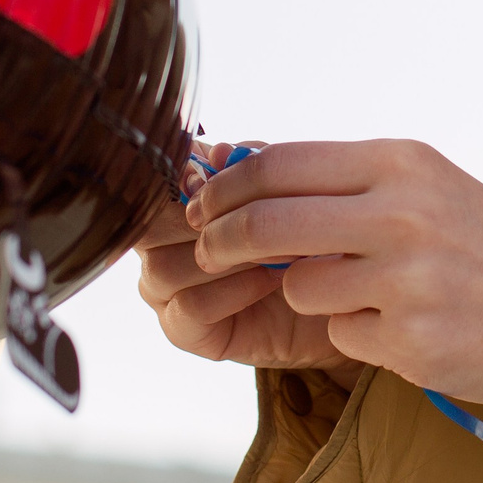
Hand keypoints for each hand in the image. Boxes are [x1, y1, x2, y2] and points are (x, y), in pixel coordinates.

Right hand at [136, 178, 362, 385]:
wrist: (334, 300)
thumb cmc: (304, 239)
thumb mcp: (285, 194)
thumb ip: (252, 170)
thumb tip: (221, 152)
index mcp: (174, 202)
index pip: (153, 181)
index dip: (183, 175)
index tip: (222, 175)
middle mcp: (159, 245)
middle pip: (148, 225)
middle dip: (208, 220)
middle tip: (264, 218)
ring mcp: (166, 290)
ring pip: (164, 268)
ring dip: (228, 257)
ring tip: (279, 252)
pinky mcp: (184, 330)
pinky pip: (189, 306)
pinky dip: (234, 290)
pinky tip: (272, 281)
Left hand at [185, 140, 482, 409]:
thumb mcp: (426, 187)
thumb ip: (344, 183)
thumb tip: (241, 176)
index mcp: (400, 162)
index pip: (278, 164)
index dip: (225, 188)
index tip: (203, 207)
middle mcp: (400, 213)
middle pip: (265, 223)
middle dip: (219, 243)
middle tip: (209, 255)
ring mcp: (405, 279)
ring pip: (298, 287)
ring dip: (312, 296)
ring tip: (370, 295)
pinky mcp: (409, 340)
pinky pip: (339, 336)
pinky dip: (356, 336)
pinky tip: (406, 328)